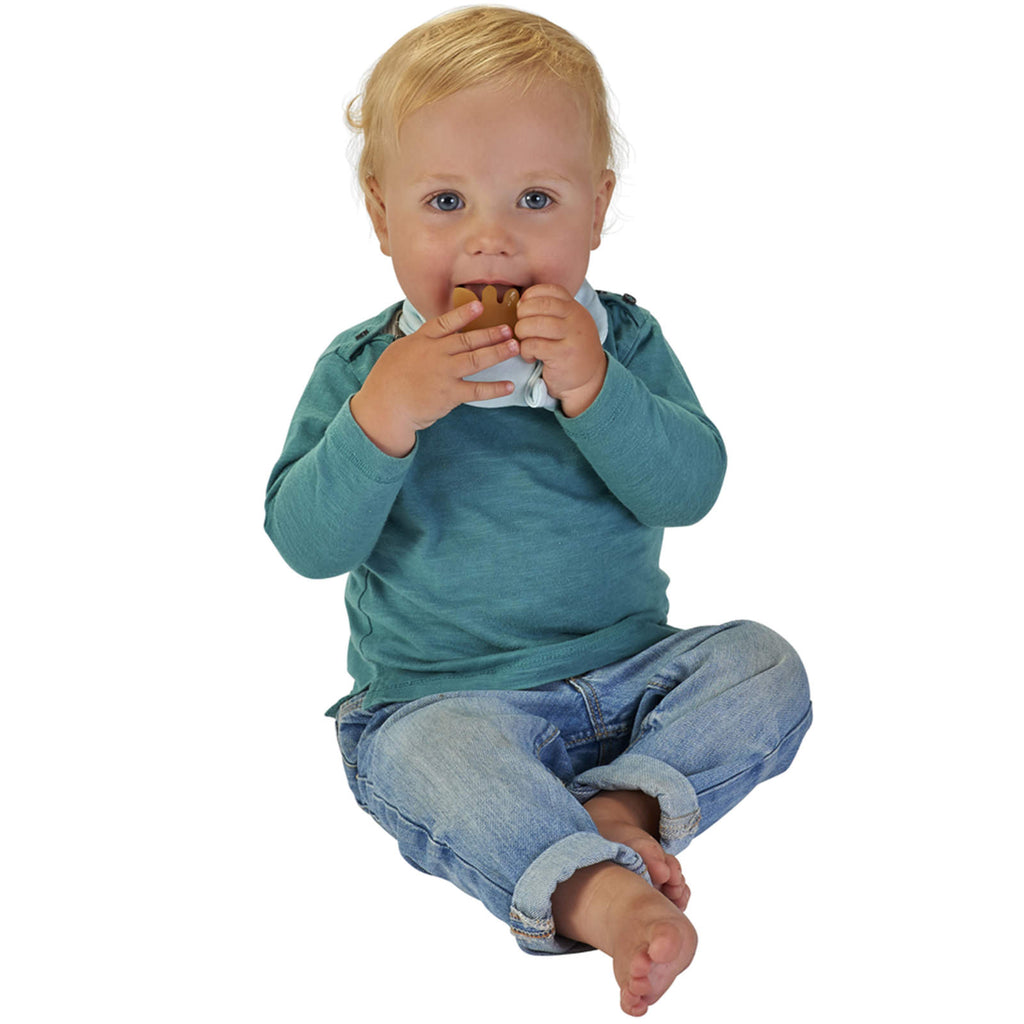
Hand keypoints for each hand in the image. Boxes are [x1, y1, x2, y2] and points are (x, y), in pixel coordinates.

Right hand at [351, 300, 518, 455]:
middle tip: (509, 329)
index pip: (446, 323)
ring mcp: (444, 373)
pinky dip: (495, 388)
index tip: (480, 306)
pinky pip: (477, 390)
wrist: (383, 406)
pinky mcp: (450, 395)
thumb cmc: (387, 380)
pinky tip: (509, 386)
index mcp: (421, 340)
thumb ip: (419, 343)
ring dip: (498, 352)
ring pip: (477, 359)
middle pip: (468, 340)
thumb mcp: (399, 351)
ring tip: (514, 347)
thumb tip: (433, 338)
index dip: (464, 314)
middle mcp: (435, 353)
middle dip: (491, 333)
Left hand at [515, 284, 607, 416]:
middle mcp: (576, 320)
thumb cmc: (572, 351)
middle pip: (541, 305)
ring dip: (521, 332)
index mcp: (575, 309)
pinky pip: (534, 345)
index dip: (532, 295)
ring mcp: (571, 337)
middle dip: (523, 313)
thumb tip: (522, 303)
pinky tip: (530, 356)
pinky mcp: (563, 356)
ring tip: (524, 341)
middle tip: (520, 326)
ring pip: (535, 324)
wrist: (589, 380)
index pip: (551, 290)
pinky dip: (526, 350)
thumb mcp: (570, 326)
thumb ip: (554, 313)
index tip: (524, 307)